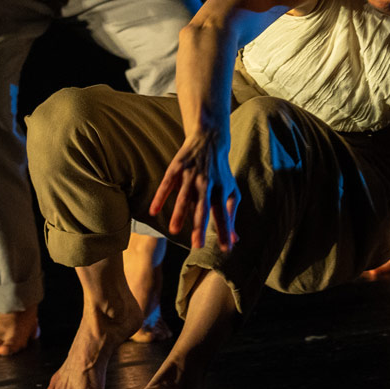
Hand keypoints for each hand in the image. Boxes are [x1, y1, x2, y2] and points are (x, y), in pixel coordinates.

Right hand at [151, 129, 238, 251]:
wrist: (210, 139)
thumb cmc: (220, 172)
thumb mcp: (230, 191)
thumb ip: (231, 215)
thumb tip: (235, 240)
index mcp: (221, 190)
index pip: (223, 214)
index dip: (225, 230)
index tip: (226, 249)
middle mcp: (207, 183)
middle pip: (204, 206)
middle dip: (201, 225)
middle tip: (197, 245)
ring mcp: (191, 175)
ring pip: (184, 196)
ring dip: (180, 213)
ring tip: (174, 231)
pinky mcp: (177, 168)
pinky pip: (167, 184)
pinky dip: (161, 197)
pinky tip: (154, 211)